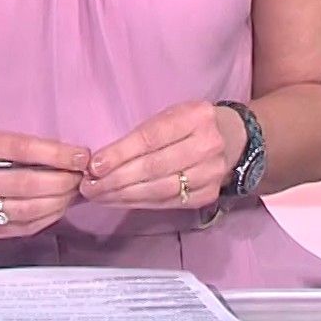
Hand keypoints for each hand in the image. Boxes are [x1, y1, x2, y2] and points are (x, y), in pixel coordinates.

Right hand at [0, 128, 86, 239]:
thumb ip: (17, 145)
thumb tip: (66, 155)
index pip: (21, 149)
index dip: (56, 153)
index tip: (82, 155)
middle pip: (27, 183)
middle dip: (63, 181)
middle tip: (84, 177)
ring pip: (27, 209)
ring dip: (59, 202)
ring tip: (75, 192)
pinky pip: (21, 227)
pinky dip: (46, 218)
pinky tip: (58, 208)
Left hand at [80, 102, 238, 209]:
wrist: (232, 138)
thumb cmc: (188, 124)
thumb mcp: (169, 116)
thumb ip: (141, 135)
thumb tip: (100, 162)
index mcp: (196, 116)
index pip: (151, 138)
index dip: (120, 153)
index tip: (94, 166)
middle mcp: (208, 145)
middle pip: (153, 167)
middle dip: (115, 179)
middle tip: (88, 186)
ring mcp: (211, 173)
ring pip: (159, 189)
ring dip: (123, 195)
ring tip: (98, 196)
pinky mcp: (208, 195)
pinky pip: (167, 203)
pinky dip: (138, 203)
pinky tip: (118, 201)